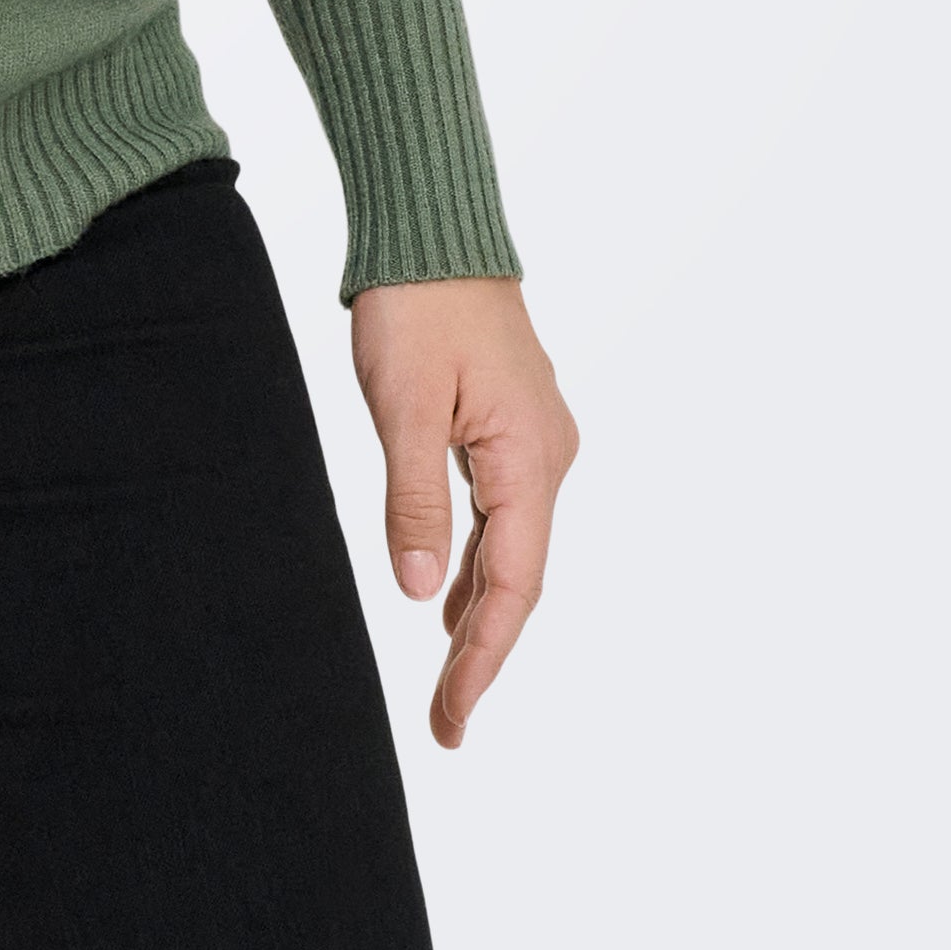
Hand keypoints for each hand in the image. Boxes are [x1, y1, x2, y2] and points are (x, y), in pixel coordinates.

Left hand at [348, 275, 577, 747]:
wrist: (434, 226)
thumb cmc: (417, 305)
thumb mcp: (403, 406)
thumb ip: (415, 500)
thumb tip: (419, 596)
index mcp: (529, 461)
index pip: (510, 588)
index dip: (481, 661)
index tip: (452, 720)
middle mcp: (546, 457)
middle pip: (519, 579)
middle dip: (482, 653)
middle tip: (446, 723)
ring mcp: (535, 440)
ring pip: (511, 548)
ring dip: (479, 611)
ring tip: (447, 677)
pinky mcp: (513, 423)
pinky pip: (503, 513)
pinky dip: (478, 562)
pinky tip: (449, 592)